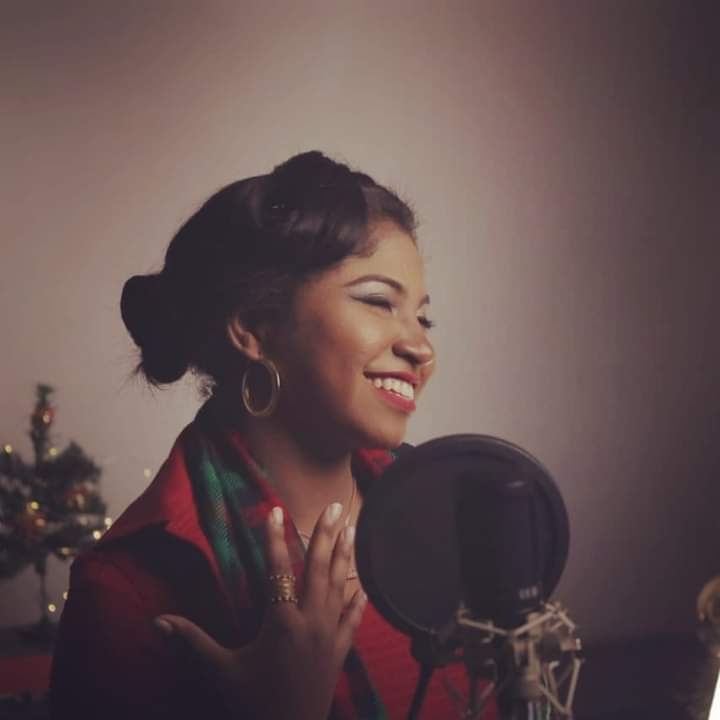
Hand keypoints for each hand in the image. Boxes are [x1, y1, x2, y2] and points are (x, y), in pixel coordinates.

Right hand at [154, 503, 365, 719]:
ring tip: (352, 529)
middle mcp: (310, 622)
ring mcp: (329, 636)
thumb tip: (157, 621)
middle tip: (335, 506)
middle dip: (326, 535)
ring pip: (340, 587)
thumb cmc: (253, 705)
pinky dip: (359, 600)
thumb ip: (192, 641)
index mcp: (282, 623)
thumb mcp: (221, 671)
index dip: (274, 539)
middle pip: (320, 569)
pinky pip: (353, 620)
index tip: (275, 511)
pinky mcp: (339, 652)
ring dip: (345, 557)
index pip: (278, 570)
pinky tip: (364, 585)